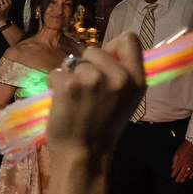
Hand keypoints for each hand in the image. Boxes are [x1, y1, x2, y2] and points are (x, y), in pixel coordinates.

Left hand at [45, 35, 145, 159]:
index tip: (104, 63)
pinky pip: (57, 74)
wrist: (83, 154)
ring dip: (69, 78)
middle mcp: (118, 77)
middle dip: (85, 65)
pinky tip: (63, 103)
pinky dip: (55, 86)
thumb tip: (109, 50)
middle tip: (87, 91)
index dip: (112, 47)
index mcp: (136, 80)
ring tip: (75, 101)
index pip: (129, 39)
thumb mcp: (127, 100)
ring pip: (73, 63)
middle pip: (94, 49)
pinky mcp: (69, 85)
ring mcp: (93, 79)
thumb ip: (122, 75)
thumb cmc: (102, 128)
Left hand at [171, 139, 192, 182]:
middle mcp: (186, 163)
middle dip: (178, 177)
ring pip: (187, 172)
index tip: (172, 176)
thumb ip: (174, 160)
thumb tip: (173, 167)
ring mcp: (191, 163)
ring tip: (182, 180)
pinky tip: (190, 177)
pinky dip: (192, 174)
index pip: (176, 169)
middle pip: (182, 172)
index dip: (174, 174)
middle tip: (177, 181)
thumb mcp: (177, 153)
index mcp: (180, 160)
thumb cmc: (185, 147)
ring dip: (184, 177)